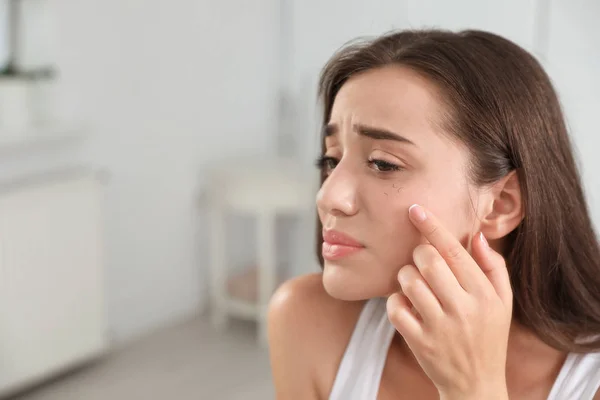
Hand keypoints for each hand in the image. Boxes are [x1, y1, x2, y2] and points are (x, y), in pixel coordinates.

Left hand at [386, 204, 511, 399]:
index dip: (432, 226)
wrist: (476, 384)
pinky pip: (395, 307)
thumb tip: (475, 235)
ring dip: (405, 275)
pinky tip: (406, 304)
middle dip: (418, 253)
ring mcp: (439, 327)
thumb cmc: (488, 335)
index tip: (415, 208)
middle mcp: (463, 309)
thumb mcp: (503, 302)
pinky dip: (395, 300)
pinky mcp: (419, 342)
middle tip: (421, 259)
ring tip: (415, 283)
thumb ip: (492, 266)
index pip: (454, 251)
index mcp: (484, 295)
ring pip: (409, 281)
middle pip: (428, 261)